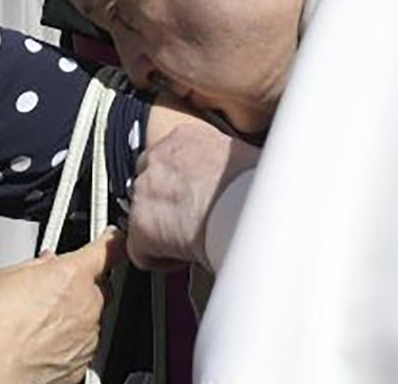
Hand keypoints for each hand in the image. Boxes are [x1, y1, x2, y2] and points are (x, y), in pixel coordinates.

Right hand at [0, 229, 122, 383]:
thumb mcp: (4, 276)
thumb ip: (35, 267)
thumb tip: (42, 266)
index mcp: (72, 276)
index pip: (108, 250)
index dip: (111, 242)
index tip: (112, 239)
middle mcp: (87, 307)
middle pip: (97, 288)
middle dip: (78, 287)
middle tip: (48, 290)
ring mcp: (87, 339)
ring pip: (89, 319)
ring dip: (71, 317)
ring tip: (34, 323)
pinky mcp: (80, 366)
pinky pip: (81, 346)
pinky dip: (66, 343)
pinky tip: (38, 344)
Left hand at [127, 108, 260, 270]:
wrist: (248, 209)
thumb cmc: (258, 184)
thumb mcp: (244, 156)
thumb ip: (229, 161)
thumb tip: (244, 173)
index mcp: (185, 137)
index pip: (170, 158)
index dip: (184, 184)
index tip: (199, 197)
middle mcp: (157, 157)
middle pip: (152, 185)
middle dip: (170, 206)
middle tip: (197, 221)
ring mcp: (145, 191)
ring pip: (145, 217)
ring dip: (166, 232)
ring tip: (196, 241)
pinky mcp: (140, 226)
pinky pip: (141, 251)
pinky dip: (162, 261)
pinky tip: (189, 257)